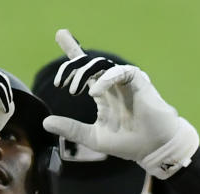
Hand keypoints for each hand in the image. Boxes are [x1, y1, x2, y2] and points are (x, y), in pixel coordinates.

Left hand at [42, 29, 199, 178]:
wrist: (153, 149)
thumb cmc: (127, 144)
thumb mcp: (93, 138)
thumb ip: (71, 129)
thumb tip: (45, 122)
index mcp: (102, 94)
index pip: (85, 69)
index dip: (72, 51)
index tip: (60, 39)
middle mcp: (112, 85)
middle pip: (90, 63)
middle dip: (72, 67)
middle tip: (61, 82)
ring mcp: (124, 82)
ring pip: (102, 65)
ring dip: (85, 73)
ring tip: (74, 89)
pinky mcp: (138, 82)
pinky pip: (120, 72)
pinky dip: (106, 79)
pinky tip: (95, 92)